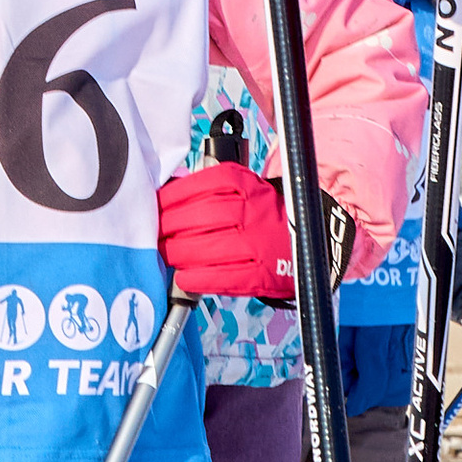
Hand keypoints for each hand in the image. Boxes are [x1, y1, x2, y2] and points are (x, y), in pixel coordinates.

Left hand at [158, 161, 294, 301]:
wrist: (305, 243)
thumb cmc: (263, 217)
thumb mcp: (244, 191)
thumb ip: (211, 190)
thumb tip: (167, 197)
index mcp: (247, 184)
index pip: (202, 184)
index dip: (172, 197)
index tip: (156, 205)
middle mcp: (252, 211)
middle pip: (200, 216)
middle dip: (169, 227)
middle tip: (156, 235)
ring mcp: (257, 243)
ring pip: (207, 247)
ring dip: (178, 253)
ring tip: (166, 255)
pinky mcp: (260, 273)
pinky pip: (222, 277)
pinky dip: (197, 278)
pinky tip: (184, 277)